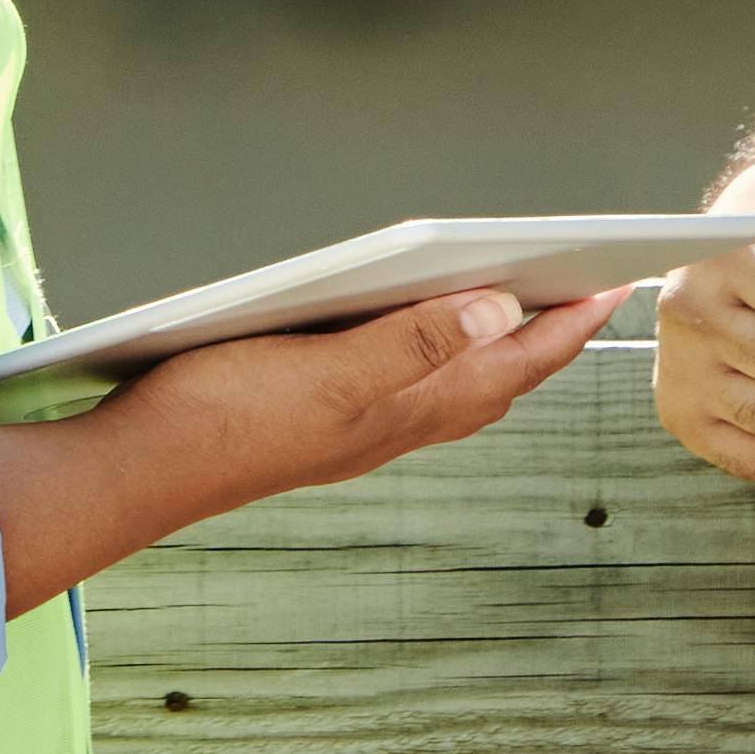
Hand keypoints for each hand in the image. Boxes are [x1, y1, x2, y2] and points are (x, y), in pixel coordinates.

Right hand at [135, 285, 628, 505]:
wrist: (138, 472)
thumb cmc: (220, 422)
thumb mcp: (326, 374)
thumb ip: (412, 342)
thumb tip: (501, 308)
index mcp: (404, 408)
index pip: (513, 361)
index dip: (569, 323)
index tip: (617, 281)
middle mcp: (392, 423)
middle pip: (495, 375)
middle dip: (548, 333)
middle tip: (589, 289)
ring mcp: (357, 426)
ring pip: (453, 384)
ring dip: (496, 346)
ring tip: (526, 304)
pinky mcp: (318, 417)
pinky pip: (406, 385)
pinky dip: (435, 353)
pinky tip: (417, 332)